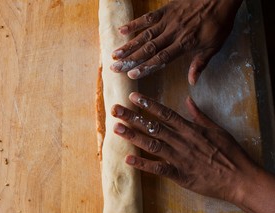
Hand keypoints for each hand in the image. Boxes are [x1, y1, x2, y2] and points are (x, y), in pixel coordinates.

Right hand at [110, 0, 242, 83]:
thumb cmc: (219, 22)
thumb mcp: (214, 45)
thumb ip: (200, 63)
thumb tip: (192, 81)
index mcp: (185, 44)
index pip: (161, 58)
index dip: (146, 67)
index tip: (132, 74)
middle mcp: (173, 33)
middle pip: (148, 49)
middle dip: (130, 59)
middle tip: (115, 67)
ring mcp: (168, 21)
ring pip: (145, 35)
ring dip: (128, 45)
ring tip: (114, 54)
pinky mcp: (166, 10)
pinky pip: (148, 17)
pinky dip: (134, 23)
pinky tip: (121, 30)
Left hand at [111, 92, 256, 203]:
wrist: (240, 178)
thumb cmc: (230, 153)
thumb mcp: (217, 129)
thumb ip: (199, 115)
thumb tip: (188, 100)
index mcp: (191, 130)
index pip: (165, 113)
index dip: (148, 104)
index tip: (132, 97)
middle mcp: (182, 141)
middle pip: (153, 126)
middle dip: (133, 117)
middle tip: (115, 109)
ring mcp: (180, 158)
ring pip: (152, 144)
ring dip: (133, 136)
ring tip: (117, 128)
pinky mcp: (180, 175)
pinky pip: (159, 169)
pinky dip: (144, 165)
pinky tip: (128, 160)